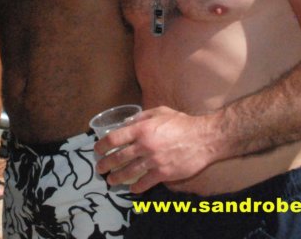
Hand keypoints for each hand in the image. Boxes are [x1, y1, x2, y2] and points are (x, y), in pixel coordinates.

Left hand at [94, 106, 218, 193]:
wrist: (204, 138)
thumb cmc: (182, 123)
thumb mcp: (159, 112)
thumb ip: (141, 117)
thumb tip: (126, 123)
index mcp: (141, 129)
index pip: (114, 138)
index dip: (102, 145)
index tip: (97, 149)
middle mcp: (144, 145)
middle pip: (118, 157)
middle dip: (105, 164)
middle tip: (99, 168)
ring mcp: (153, 161)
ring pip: (129, 172)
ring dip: (117, 177)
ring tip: (110, 180)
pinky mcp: (164, 173)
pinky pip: (145, 182)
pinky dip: (136, 187)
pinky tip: (131, 188)